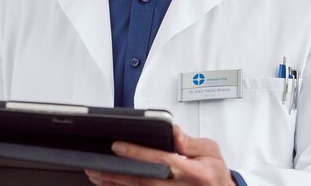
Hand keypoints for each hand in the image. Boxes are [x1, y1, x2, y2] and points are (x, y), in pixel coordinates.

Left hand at [85, 125, 234, 185]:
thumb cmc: (215, 174)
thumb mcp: (211, 152)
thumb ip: (191, 142)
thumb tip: (173, 131)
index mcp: (193, 173)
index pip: (160, 160)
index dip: (137, 154)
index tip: (117, 145)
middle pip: (143, 180)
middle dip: (117, 172)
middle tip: (95, 163)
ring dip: (114, 183)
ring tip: (94, 173)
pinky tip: (108, 184)